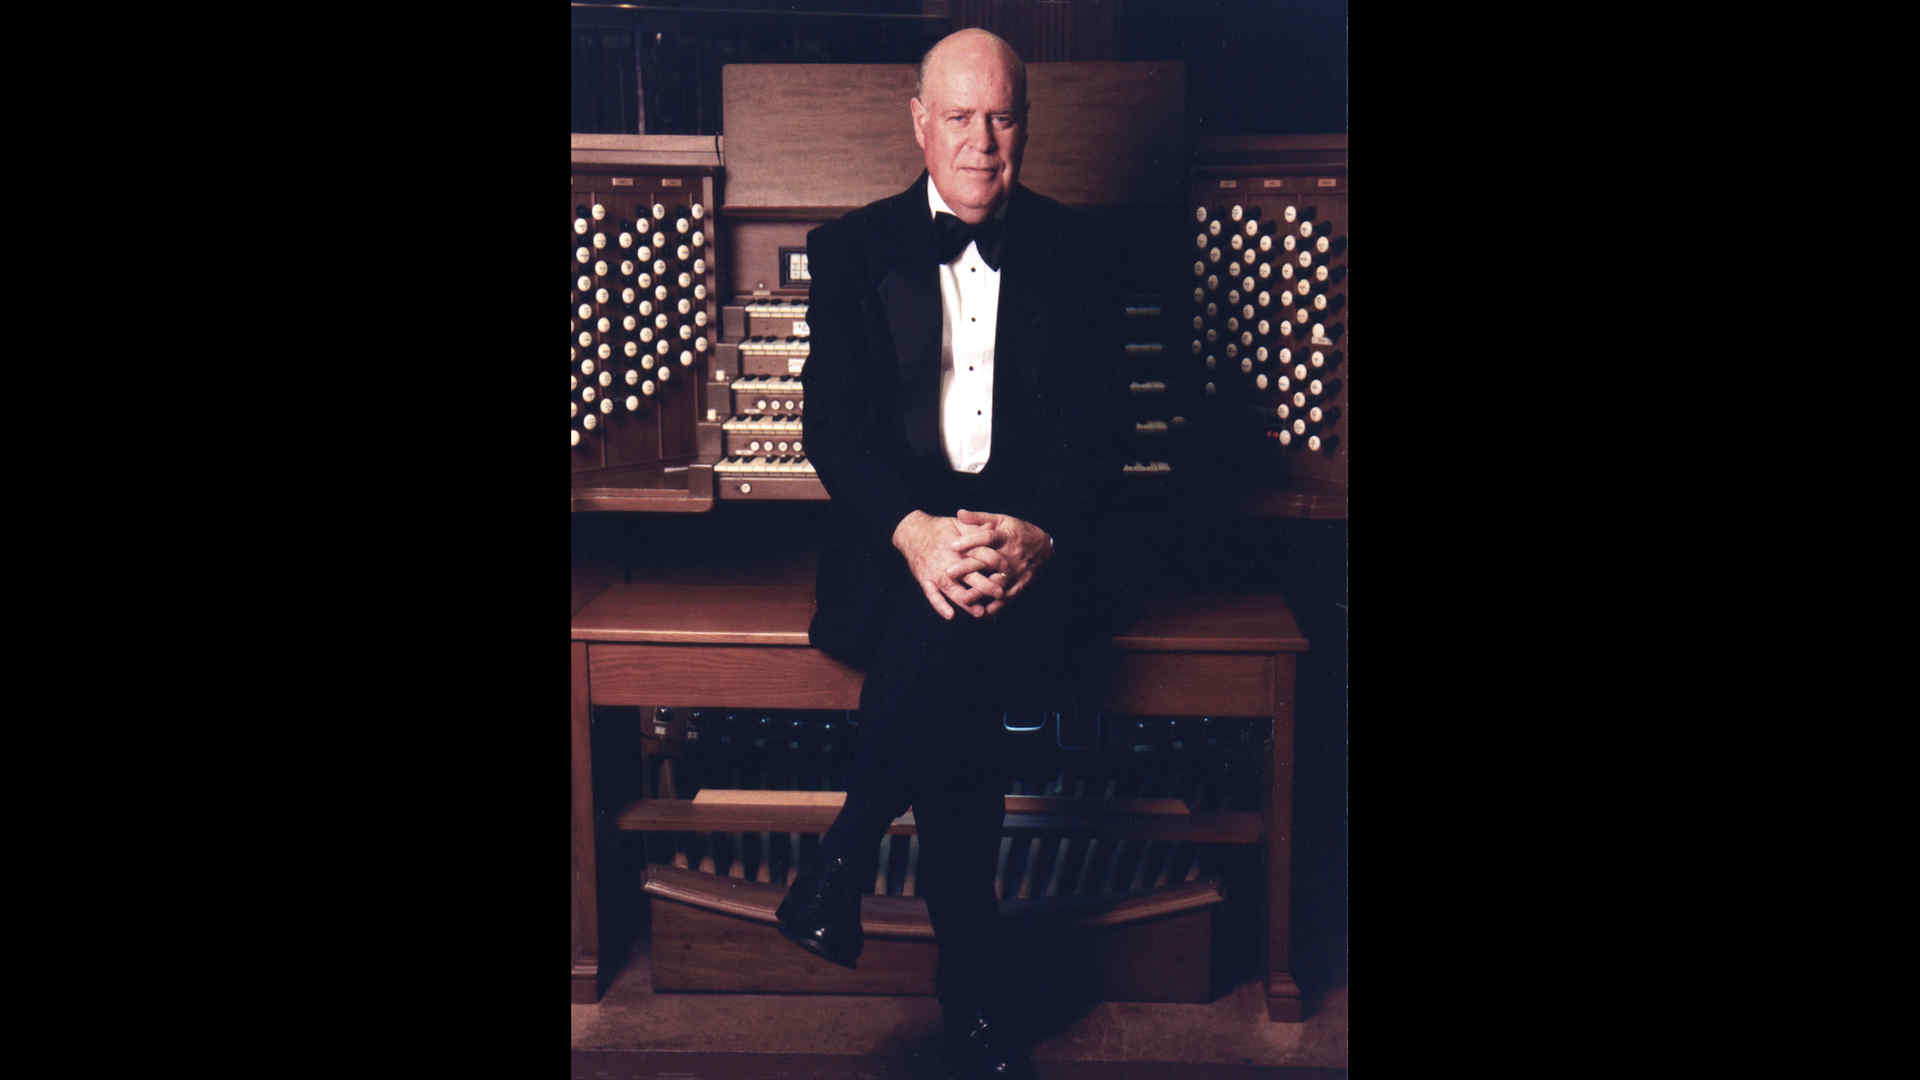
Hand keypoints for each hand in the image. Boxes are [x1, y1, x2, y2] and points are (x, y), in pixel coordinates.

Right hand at [892, 510, 1007, 619]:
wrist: (912, 532)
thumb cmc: (939, 528)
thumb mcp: (959, 525)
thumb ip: (976, 529)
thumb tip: (993, 528)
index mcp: (960, 547)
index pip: (981, 555)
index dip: (995, 561)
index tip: (1007, 569)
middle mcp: (949, 561)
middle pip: (970, 576)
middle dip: (986, 586)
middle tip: (1000, 594)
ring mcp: (936, 573)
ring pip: (954, 590)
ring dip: (967, 602)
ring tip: (980, 612)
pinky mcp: (925, 580)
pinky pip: (932, 595)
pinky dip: (940, 606)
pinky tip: (950, 615)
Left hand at [946, 508, 1051, 616]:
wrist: (1045, 547)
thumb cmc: (1018, 531)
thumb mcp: (1001, 520)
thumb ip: (979, 518)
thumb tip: (959, 513)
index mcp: (1005, 536)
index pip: (986, 537)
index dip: (970, 540)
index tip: (952, 545)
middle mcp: (1010, 555)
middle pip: (987, 561)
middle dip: (968, 568)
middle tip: (948, 572)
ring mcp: (1016, 571)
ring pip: (996, 583)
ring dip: (980, 591)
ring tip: (963, 599)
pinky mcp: (1020, 584)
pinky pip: (1007, 596)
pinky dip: (996, 606)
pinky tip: (983, 613)